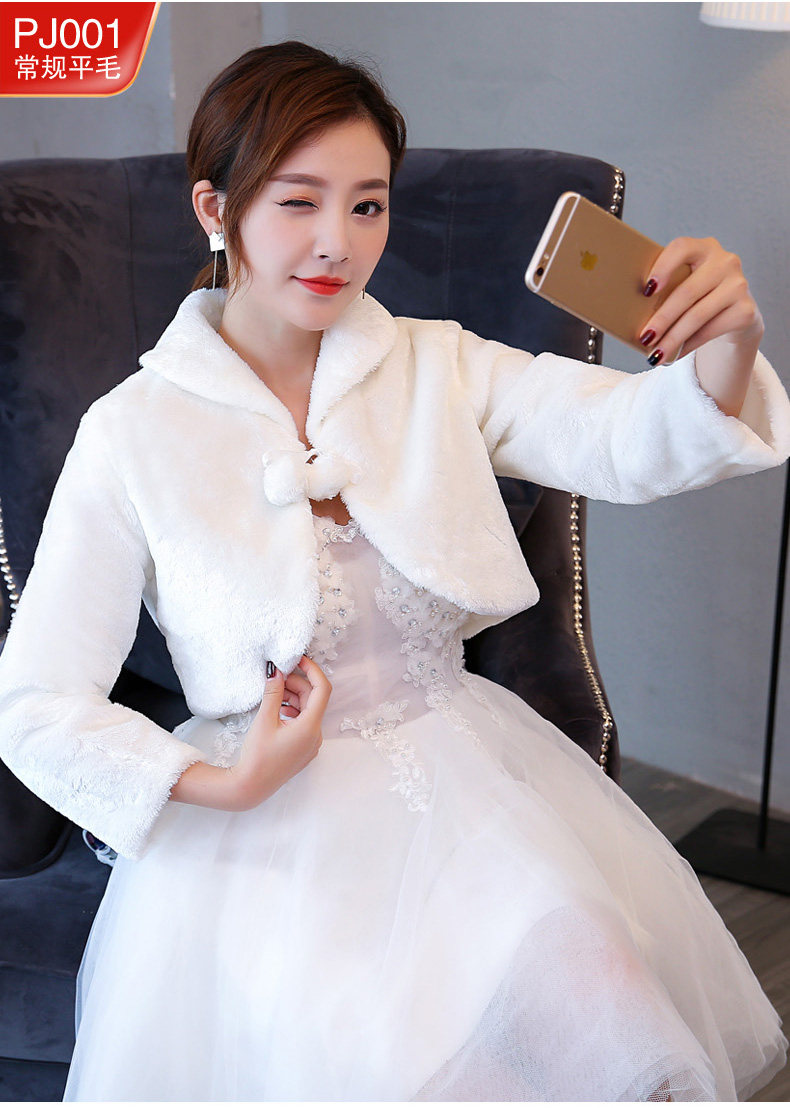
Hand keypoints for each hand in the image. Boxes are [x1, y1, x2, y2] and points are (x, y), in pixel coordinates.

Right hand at [228, 655, 331, 808]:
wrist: (250, 787)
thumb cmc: (256, 756)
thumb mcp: (264, 720)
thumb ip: (273, 692)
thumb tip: (277, 671)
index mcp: (310, 727)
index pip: (322, 689)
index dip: (312, 670)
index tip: (298, 659)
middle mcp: (316, 736)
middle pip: (313, 700)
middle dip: (296, 684)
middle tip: (276, 677)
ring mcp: (311, 745)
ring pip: (308, 711)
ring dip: (293, 698)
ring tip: (273, 693)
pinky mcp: (303, 750)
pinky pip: (304, 724)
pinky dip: (293, 712)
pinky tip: (277, 709)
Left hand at [638, 237, 763, 367]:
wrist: (733, 312)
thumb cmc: (697, 296)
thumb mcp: (683, 284)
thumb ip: (665, 289)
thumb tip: (632, 316)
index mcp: (703, 248)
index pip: (682, 248)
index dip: (663, 267)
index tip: (646, 290)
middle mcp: (725, 262)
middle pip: (687, 292)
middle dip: (662, 319)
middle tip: (645, 338)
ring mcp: (738, 285)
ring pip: (698, 315)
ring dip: (673, 339)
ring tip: (656, 355)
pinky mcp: (745, 310)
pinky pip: (710, 331)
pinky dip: (688, 346)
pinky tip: (675, 355)